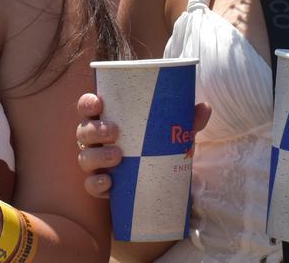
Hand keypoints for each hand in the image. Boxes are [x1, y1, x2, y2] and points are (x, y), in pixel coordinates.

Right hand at [75, 92, 210, 197]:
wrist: (159, 181)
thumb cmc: (157, 145)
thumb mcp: (172, 132)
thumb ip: (186, 120)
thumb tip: (205, 107)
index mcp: (108, 118)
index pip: (88, 106)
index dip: (87, 103)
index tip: (98, 103)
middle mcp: (97, 140)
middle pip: (84, 131)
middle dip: (95, 130)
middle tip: (115, 132)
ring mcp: (96, 163)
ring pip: (85, 158)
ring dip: (98, 156)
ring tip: (118, 156)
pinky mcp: (101, 185)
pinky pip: (91, 185)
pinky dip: (97, 184)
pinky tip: (109, 183)